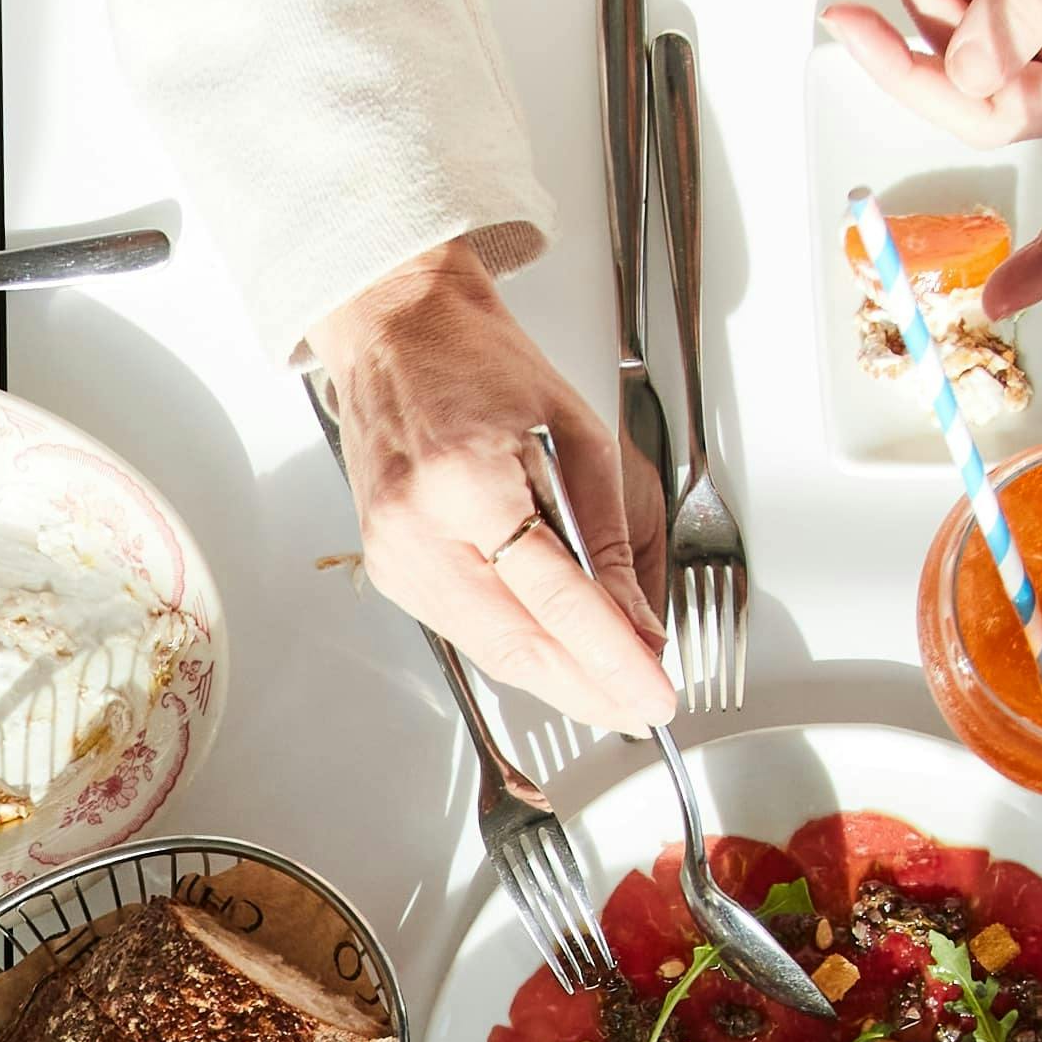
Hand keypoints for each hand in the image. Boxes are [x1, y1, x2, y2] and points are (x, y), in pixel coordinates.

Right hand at [305, 243, 676, 732]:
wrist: (396, 333)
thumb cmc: (478, 363)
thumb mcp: (575, 434)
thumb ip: (608, 535)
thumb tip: (637, 619)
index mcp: (468, 481)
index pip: (555, 598)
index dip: (611, 657)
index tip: (654, 691)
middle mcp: (419, 528)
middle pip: (516, 642)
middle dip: (588, 687)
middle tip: (642, 707)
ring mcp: (395, 555)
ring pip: (489, 650)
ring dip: (556, 679)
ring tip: (613, 692)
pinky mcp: (388, 569)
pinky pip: (464, 630)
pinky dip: (517, 650)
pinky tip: (558, 658)